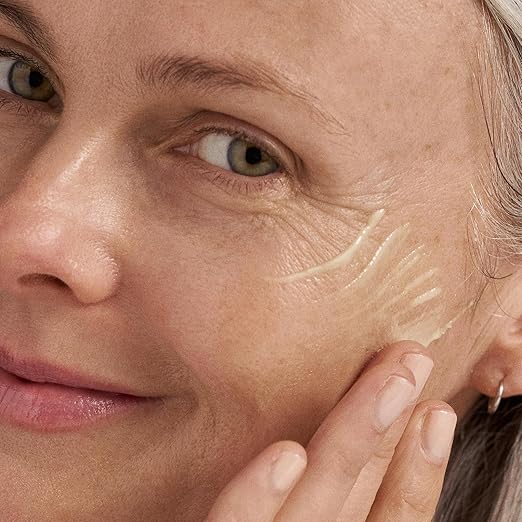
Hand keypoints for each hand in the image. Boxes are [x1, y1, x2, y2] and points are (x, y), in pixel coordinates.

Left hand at [205, 341, 456, 521]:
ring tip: (389, 380)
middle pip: (357, 499)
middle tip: (413, 362)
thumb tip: (343, 445)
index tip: (437, 412)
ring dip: (355, 439)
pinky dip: (258, 498)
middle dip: (390, 429)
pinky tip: (288, 455)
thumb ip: (326, 502)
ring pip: (314, 505)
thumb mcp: (300, 521)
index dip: (419, 472)